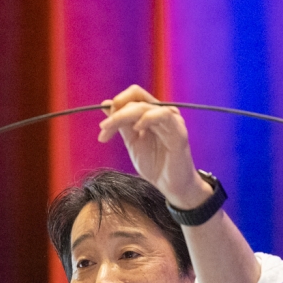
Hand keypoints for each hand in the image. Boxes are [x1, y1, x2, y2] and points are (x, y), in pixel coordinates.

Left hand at [97, 85, 212, 210]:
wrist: (169, 185)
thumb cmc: (155, 165)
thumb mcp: (132, 142)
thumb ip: (121, 124)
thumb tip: (106, 105)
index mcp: (151, 114)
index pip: (133, 96)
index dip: (116, 104)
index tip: (103, 124)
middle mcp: (161, 113)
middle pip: (136, 99)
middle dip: (116, 113)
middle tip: (103, 128)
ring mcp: (171, 120)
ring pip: (145, 106)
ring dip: (124, 115)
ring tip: (111, 129)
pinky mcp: (179, 131)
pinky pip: (164, 115)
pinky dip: (147, 118)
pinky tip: (137, 128)